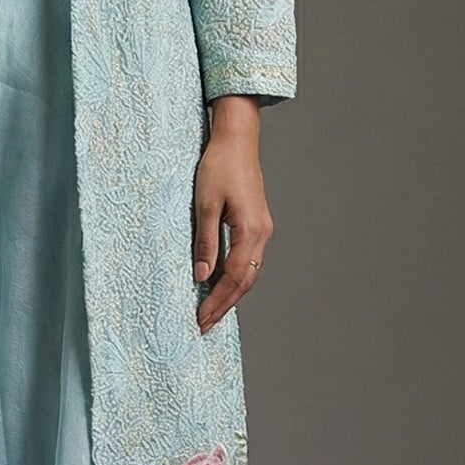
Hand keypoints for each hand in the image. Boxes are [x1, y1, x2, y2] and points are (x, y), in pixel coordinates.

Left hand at [193, 98, 272, 331]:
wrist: (236, 139)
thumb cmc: (218, 167)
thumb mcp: (205, 205)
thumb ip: (206, 242)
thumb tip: (202, 276)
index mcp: (251, 230)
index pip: (234, 277)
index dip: (217, 301)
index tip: (202, 319)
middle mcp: (262, 233)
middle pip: (246, 280)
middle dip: (225, 305)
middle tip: (205, 325)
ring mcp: (262, 228)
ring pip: (249, 272)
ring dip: (231, 293)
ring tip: (212, 311)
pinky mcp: (257, 223)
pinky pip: (248, 259)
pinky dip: (235, 276)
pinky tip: (221, 283)